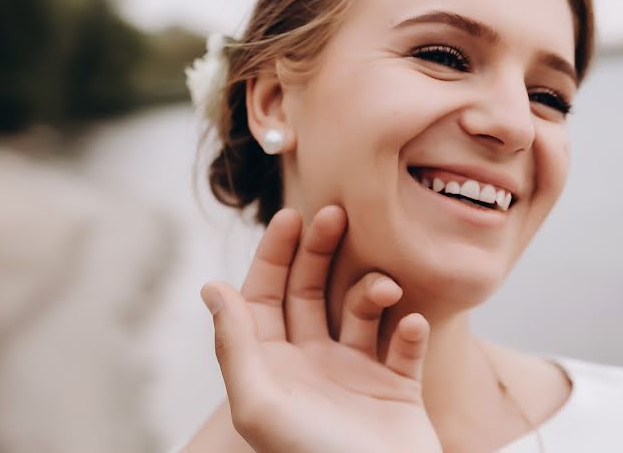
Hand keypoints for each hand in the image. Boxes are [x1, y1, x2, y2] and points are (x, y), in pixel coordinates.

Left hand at [201, 206, 440, 452]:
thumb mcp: (260, 406)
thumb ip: (235, 346)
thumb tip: (212, 287)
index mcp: (274, 368)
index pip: (266, 297)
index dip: (274, 255)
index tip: (290, 217)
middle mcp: (313, 366)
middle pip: (311, 292)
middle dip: (321, 252)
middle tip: (335, 215)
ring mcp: (357, 375)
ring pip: (362, 309)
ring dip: (373, 290)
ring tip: (385, 291)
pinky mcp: (398, 388)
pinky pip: (405, 343)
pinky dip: (411, 330)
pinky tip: (411, 327)